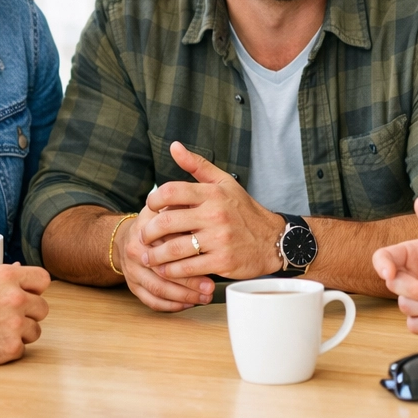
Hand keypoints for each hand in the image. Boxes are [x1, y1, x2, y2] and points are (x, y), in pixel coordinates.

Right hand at [0, 263, 50, 367]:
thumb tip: (16, 267)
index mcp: (6, 276)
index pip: (42, 279)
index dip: (34, 289)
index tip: (26, 296)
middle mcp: (16, 298)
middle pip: (42, 308)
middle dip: (28, 313)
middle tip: (7, 318)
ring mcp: (15, 324)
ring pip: (35, 330)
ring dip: (20, 333)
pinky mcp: (10, 348)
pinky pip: (22, 349)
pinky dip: (8, 349)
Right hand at [117, 208, 214, 311]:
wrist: (128, 238)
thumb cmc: (154, 225)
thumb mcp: (165, 211)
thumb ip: (180, 210)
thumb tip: (202, 212)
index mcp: (145, 232)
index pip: (168, 245)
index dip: (189, 254)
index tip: (209, 261)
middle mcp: (136, 252)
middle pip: (164, 270)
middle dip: (190, 281)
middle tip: (210, 287)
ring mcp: (133, 271)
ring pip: (159, 289)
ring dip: (184, 296)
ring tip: (204, 298)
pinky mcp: (133, 286)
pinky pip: (152, 301)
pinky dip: (171, 306)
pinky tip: (188, 304)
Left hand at [138, 142, 284, 280]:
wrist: (273, 241)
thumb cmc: (244, 211)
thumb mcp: (224, 183)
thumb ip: (197, 165)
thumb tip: (174, 146)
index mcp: (212, 194)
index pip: (171, 191)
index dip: (153, 201)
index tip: (149, 209)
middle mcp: (215, 214)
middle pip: (166, 222)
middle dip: (148, 233)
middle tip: (143, 238)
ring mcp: (219, 239)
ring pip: (174, 249)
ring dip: (155, 256)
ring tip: (149, 257)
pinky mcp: (222, 261)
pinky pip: (188, 268)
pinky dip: (172, 271)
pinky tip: (166, 270)